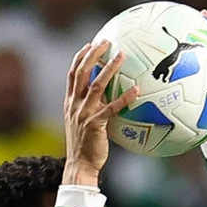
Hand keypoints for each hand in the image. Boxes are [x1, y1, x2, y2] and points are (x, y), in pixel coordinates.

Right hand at [63, 40, 139, 176]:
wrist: (79, 164)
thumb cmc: (85, 145)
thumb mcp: (82, 122)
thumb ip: (91, 107)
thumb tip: (108, 98)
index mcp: (70, 102)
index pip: (72, 73)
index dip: (80, 57)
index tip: (89, 45)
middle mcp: (74, 104)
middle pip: (82, 73)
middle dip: (92, 55)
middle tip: (106, 42)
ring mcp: (84, 113)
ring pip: (96, 85)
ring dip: (109, 68)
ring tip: (121, 56)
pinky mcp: (95, 124)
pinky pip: (112, 107)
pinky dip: (124, 97)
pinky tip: (136, 89)